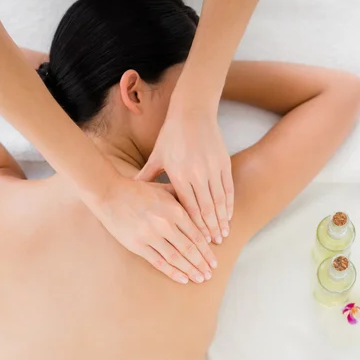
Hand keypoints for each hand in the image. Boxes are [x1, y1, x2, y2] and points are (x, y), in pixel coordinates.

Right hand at [94, 174, 216, 283]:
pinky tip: (183, 279)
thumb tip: (199, 207)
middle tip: (210, 274)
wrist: (110, 193)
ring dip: (190, 270)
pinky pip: (159, 262)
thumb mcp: (163, 189)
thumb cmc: (138, 190)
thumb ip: (181, 198)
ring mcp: (151, 236)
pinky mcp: (137, 245)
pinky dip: (172, 272)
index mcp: (175, 210)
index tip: (214, 260)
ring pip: (176, 258)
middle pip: (189, 249)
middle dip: (202, 263)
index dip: (207, 250)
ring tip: (200, 278)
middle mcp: (165, 224)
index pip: (197, 235)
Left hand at [136, 110, 233, 244]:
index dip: (195, 226)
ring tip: (223, 234)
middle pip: (206, 209)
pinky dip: (229, 204)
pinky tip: (229, 215)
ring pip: (219, 201)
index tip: (198, 241)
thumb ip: (147, 178)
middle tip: (214, 245)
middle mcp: (197, 174)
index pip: (188, 208)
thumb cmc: (171, 136)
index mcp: (179, 175)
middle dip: (210, 229)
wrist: (192, 113)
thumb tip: (131, 194)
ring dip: (221, 220)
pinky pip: (228, 188)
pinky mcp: (223, 163)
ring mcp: (212, 169)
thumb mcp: (156, 157)